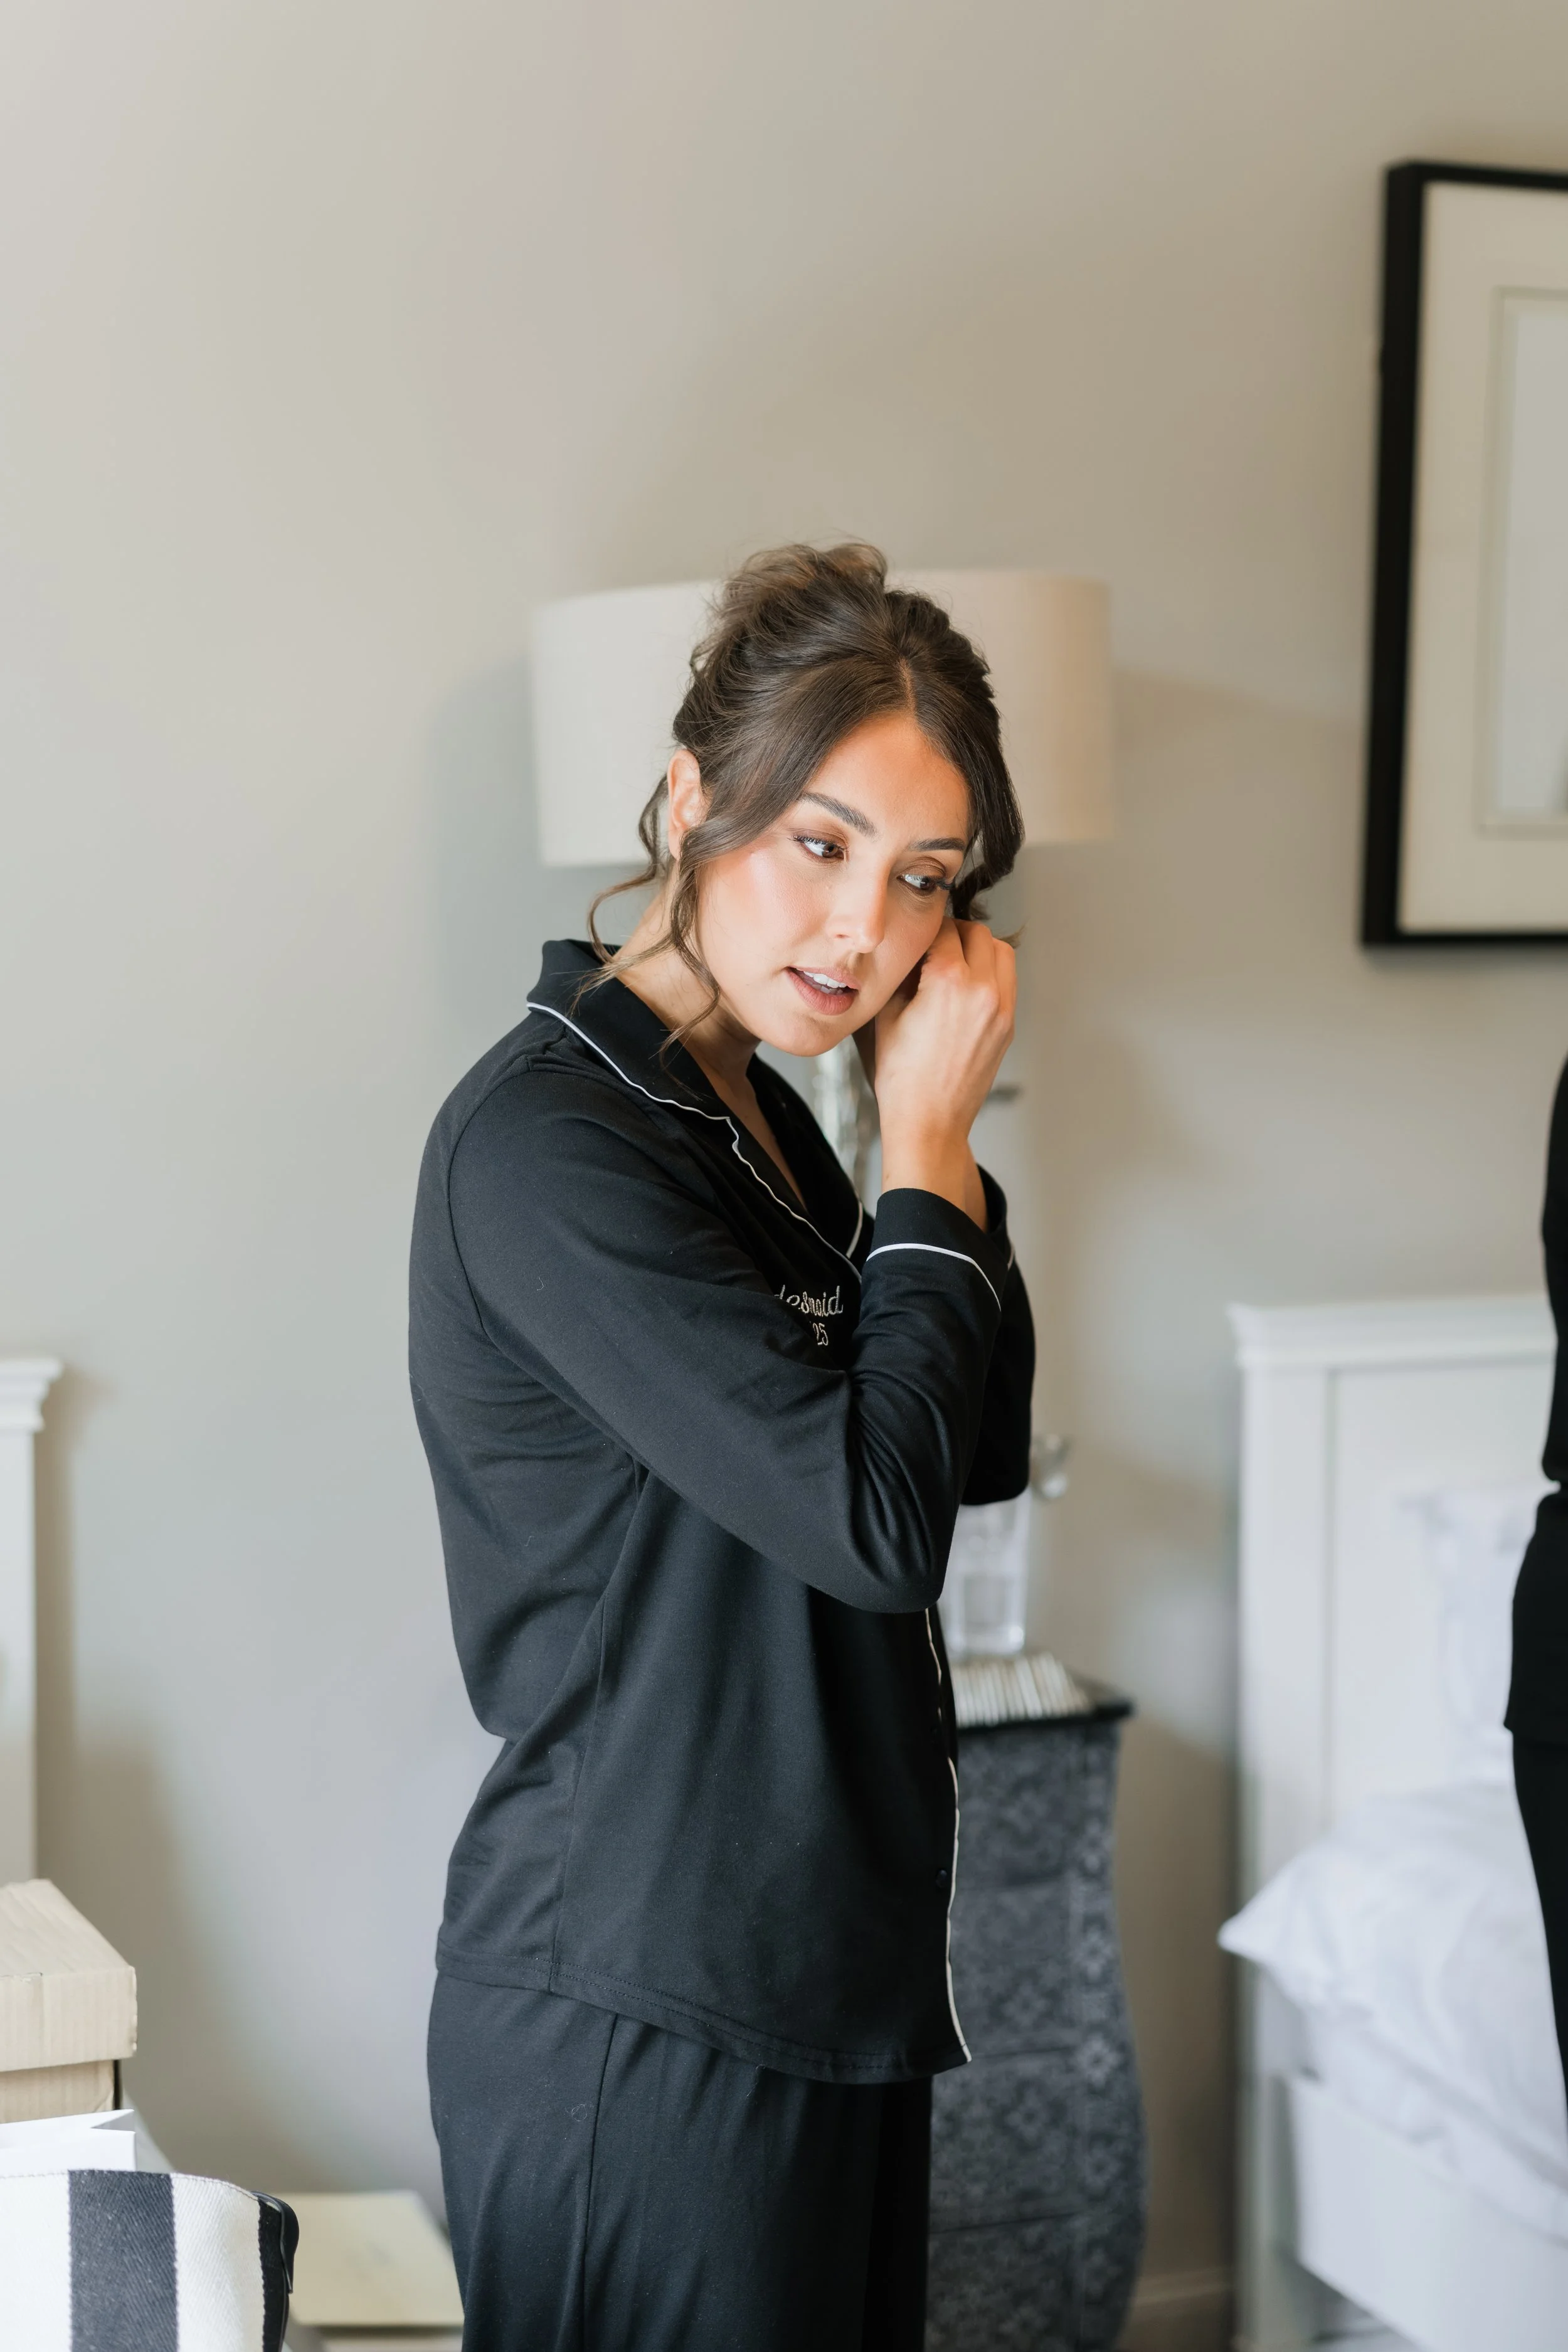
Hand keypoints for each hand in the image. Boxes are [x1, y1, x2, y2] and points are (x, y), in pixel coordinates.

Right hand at [864, 919, 1015, 1222]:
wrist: (929, 1122)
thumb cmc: (901, 1077)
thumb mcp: (886, 1016)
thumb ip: (901, 973)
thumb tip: (910, 947)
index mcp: (949, 982)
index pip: (944, 929)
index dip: (924, 930)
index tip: (914, 937)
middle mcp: (983, 991)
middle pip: (978, 932)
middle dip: (954, 933)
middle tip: (932, 949)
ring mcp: (1001, 1009)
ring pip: (1001, 952)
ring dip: (978, 949)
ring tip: (952, 966)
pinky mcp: (1008, 1025)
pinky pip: (1007, 980)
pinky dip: (989, 973)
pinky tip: (963, 989)